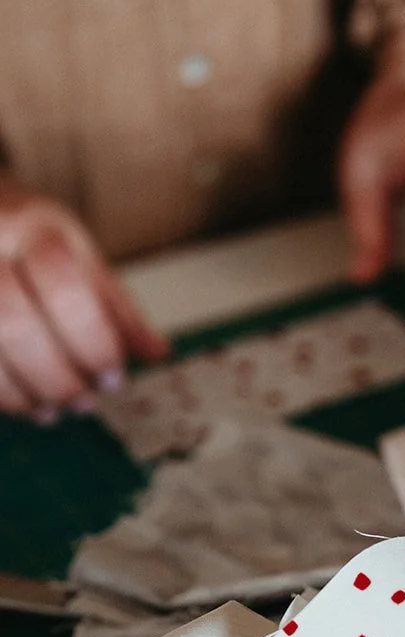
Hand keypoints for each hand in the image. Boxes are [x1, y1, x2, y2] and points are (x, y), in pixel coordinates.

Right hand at [0, 175, 167, 422]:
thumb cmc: (25, 235)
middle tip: (84, 403)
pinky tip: (19, 402)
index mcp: (29, 226)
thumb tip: (158, 354)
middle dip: (56, 377)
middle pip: (12, 324)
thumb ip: (114, 306)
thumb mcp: (76, 253)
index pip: (62, 285)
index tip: (114, 376)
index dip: (92, 340)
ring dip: (21, 395)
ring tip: (52, 410)